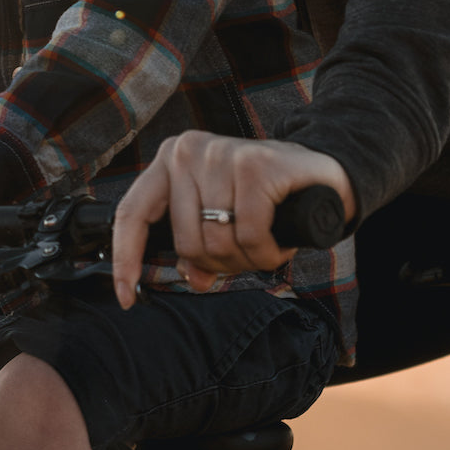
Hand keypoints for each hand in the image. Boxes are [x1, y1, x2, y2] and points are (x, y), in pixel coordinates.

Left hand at [112, 131, 354, 305]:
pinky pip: (249, 235)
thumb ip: (197, 247)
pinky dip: (267, 252)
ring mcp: (221, 155)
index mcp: (170, 161)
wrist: (324, 174)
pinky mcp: (255, 166)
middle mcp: (188, 151)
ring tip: (266, 242)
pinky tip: (279, 241)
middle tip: (247, 252)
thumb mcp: (222, 219)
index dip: (126, 258)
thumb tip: (190, 277)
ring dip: (248, 259)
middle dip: (219, 263)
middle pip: (185, 242)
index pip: (132, 213)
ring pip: (217, 243)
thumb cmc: (265, 198)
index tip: (125, 298)